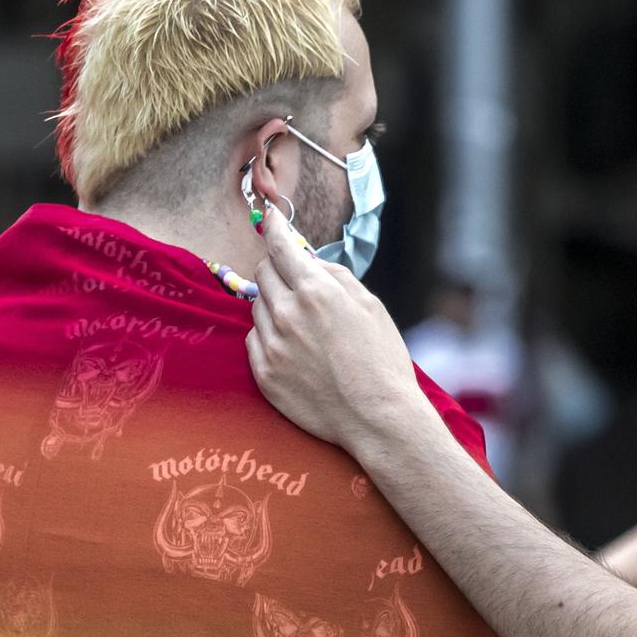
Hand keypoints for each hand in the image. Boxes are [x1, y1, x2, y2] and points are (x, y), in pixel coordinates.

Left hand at [246, 204, 427, 449]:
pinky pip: (254, 340)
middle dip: (277, 271)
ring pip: (258, 307)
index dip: (272, 227)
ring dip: (275, 306)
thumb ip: (336, 277)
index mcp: (317, 291)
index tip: (268, 218)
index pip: (280, 246)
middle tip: (297, 286)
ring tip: (305, 329)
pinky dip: (270, 337)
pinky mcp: (263, 373)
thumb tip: (309, 262)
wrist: (377, 418)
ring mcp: (272, 345)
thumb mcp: (371, 307)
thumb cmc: (382, 361)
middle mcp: (287, 313)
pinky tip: (296, 352)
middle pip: (263, 273)